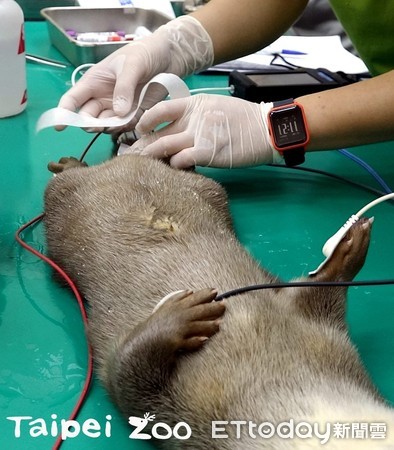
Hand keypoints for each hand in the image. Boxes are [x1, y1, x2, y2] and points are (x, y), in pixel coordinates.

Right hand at [56, 16, 213, 130]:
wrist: (169, 57)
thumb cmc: (145, 53)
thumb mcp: (133, 65)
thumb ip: (124, 88)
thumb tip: (118, 113)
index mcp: (94, 82)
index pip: (73, 99)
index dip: (64, 113)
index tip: (60, 126)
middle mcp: (103, 98)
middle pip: (89, 118)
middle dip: (92, 125)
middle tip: (103, 125)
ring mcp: (118, 108)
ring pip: (107, 126)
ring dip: (112, 128)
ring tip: (123, 121)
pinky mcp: (134, 115)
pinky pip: (126, 127)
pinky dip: (128, 128)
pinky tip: (137, 121)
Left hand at [126, 94, 281, 168]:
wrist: (267, 129)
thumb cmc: (244, 120)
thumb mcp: (216, 108)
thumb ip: (195, 116)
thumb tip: (177, 131)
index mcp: (195, 104)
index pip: (161, 108)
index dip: (145, 120)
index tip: (138, 131)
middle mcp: (194, 117)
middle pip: (158, 131)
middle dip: (140, 145)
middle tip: (128, 156)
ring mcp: (200, 134)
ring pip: (164, 146)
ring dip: (150, 157)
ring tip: (139, 166)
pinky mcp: (208, 152)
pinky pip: (181, 160)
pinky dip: (173, 166)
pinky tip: (171, 170)